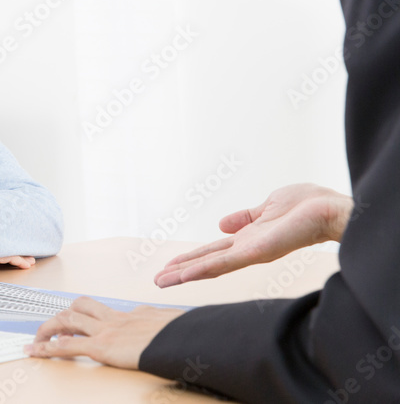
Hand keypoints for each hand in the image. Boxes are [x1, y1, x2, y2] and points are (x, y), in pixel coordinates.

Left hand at [24, 298, 183, 368]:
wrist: (188, 339)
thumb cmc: (188, 335)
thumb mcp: (178, 326)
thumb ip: (168, 326)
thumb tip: (172, 327)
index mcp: (136, 314)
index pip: (106, 311)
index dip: (90, 317)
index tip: (83, 322)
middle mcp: (117, 318)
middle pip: (80, 307)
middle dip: (62, 316)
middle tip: (51, 328)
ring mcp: (107, 330)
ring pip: (67, 320)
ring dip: (48, 328)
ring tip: (37, 339)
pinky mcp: (102, 347)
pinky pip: (67, 346)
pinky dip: (47, 348)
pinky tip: (35, 352)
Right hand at [154, 183, 352, 288]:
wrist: (330, 208)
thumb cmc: (308, 204)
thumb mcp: (268, 206)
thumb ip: (245, 216)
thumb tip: (222, 223)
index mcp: (249, 238)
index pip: (213, 251)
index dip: (191, 257)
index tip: (170, 264)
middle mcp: (247, 250)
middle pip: (207, 262)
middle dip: (181, 271)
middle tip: (157, 279)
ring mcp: (250, 253)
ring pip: (210, 267)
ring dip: (184, 274)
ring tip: (160, 281)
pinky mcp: (256, 253)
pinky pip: (224, 263)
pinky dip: (202, 269)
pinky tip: (184, 274)